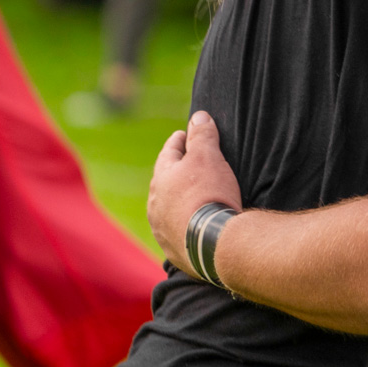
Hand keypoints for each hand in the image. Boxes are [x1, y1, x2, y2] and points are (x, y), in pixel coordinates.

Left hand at [149, 112, 243, 272]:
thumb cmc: (209, 194)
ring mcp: (161, 229)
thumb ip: (202, 135)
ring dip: (177, 201)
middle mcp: (155, 205)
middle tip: (189, 165)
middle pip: (165, 181)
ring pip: (167, 208)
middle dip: (176, 172)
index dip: (179, 141)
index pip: (169, 152)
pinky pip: (176, 231)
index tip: (184, 134)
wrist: (213, 243)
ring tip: (191, 198)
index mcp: (161, 179)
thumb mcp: (208, 156)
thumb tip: (198, 116)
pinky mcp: (173, 250)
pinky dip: (183, 224)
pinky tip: (192, 225)